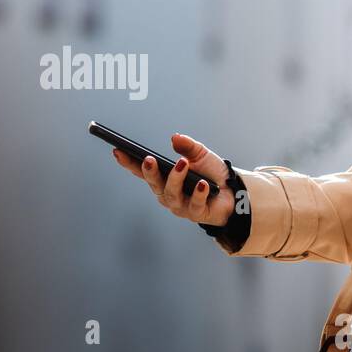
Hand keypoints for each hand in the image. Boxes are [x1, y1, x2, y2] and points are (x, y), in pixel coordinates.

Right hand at [110, 133, 234, 226]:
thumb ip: (187, 146)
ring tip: (182, 163)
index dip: (129, 162)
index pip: (143, 171)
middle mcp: (167, 194)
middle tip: (149, 159)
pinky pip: (195, 204)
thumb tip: (175, 137)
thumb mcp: (200, 155)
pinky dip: (199, 194)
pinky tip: (203, 185)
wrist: (234, 192)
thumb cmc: (211, 174)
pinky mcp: (196, 214)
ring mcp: (180, 206)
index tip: (118, 151)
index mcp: (163, 179)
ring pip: (171, 194)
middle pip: (154, 184)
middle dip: (150, 171)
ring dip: (176, 178)